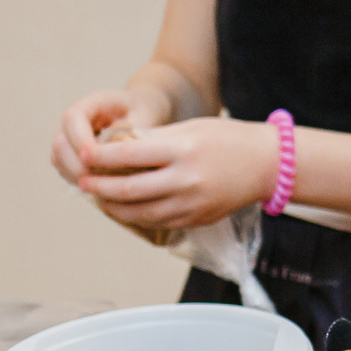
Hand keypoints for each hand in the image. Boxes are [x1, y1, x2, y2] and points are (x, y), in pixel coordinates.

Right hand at [52, 87, 173, 183]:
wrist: (141, 114)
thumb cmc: (144, 112)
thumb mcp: (144, 116)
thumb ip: (130, 131)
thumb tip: (115, 151)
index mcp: (91, 103)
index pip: (72, 119)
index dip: (80, 140)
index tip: (97, 158)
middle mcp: (73, 122)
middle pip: (60, 143)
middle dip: (77, 164)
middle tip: (100, 181)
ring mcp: (68, 140)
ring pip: (59, 160)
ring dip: (77, 176)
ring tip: (103, 188)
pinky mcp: (70, 157)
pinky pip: (66, 171)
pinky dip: (80, 182)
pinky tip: (102, 189)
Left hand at [75, 116, 275, 231]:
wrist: (268, 164)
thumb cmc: (229, 139)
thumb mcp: (190, 128)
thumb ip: (155, 141)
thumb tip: (117, 150)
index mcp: (182, 151)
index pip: (128, 156)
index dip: (100, 157)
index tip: (84, 155)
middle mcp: (185, 180)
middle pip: (128, 190)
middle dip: (99, 188)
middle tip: (83, 182)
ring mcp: (191, 204)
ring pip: (139, 213)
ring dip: (113, 207)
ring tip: (100, 198)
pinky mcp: (196, 219)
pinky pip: (158, 222)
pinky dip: (136, 216)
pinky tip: (126, 207)